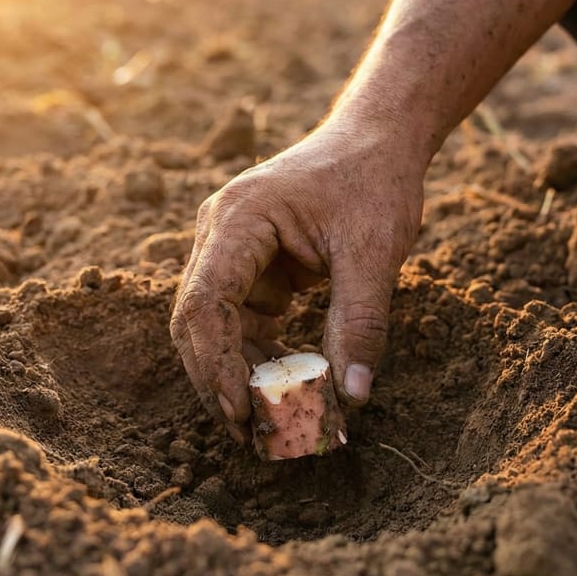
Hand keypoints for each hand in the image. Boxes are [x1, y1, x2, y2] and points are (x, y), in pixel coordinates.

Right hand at [171, 119, 425, 442]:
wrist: (379, 139)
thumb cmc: (374, 180)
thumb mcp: (375, 252)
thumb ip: (361, 323)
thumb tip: (352, 397)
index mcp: (239, 219)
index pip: (205, 302)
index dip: (215, 364)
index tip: (241, 413)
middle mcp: (220, 233)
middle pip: (197, 320)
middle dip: (220, 381)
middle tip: (252, 436)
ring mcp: (231, 249)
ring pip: (217, 327)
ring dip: (240, 375)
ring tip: (272, 425)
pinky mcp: (251, 266)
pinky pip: (244, 322)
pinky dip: (260, 358)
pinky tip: (286, 390)